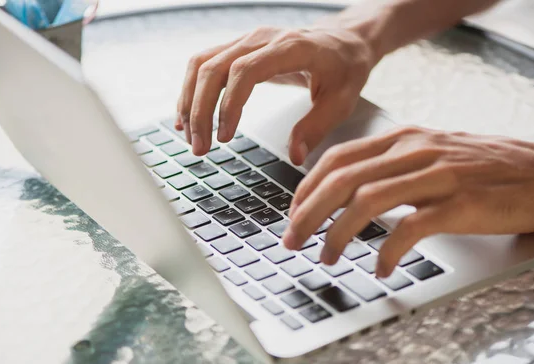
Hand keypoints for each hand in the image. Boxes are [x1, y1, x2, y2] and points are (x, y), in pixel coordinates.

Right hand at [174, 25, 377, 164]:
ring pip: (202, 64)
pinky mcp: (239, 48)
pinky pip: (205, 64)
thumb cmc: (346, 68)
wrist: (345, 40)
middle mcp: (263, 38)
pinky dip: (192, 91)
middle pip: (214, 67)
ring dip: (190, 102)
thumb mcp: (343, 100)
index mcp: (291, 47)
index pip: (245, 71)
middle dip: (200, 110)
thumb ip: (317, 127)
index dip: (229, 104)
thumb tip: (294, 155)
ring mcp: (247, 40)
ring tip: (190, 137)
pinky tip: (187, 117)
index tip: (225, 137)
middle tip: (200, 147)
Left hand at [282, 126, 533, 276]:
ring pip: (367, 201)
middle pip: (342, 180)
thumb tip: (349, 193)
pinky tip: (380, 267)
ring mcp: (437, 175)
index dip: (307, 189)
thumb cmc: (488, 169)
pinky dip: (387, 251)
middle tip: (292, 241)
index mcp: (403, 139)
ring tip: (327, 257)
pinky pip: (410, 228)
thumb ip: (391, 167)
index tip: (293, 214)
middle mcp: (414, 151)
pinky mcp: (460, 203)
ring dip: (338, 234)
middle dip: (308, 214)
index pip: (338, 158)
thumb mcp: (432, 154)